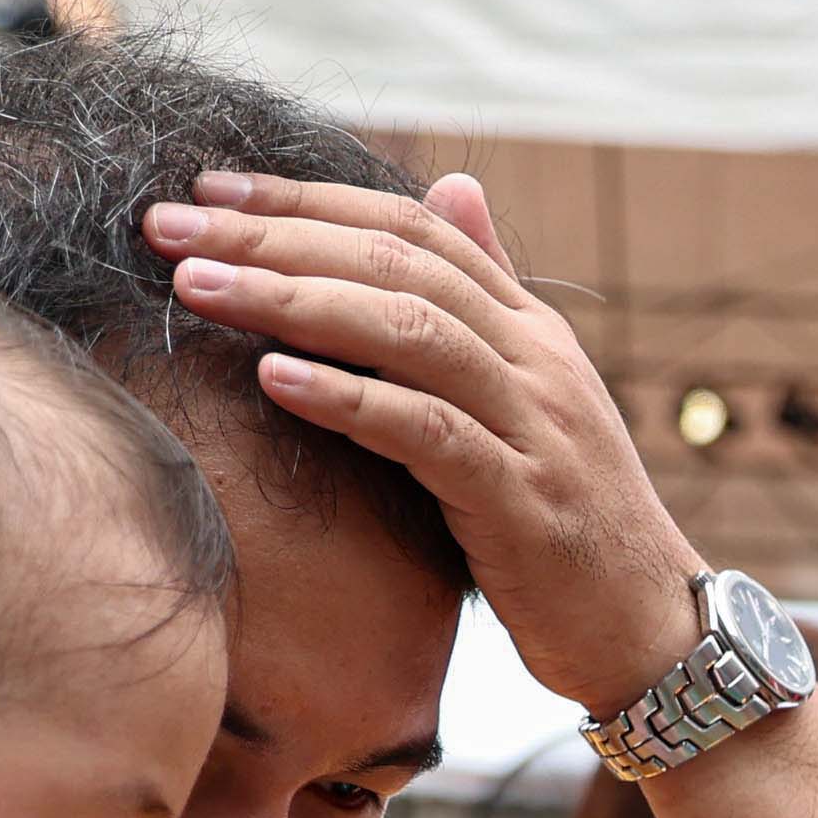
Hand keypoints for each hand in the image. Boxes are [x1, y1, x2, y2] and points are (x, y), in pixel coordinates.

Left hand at [143, 172, 701, 712]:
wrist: (649, 631)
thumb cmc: (569, 522)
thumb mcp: (532, 396)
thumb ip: (489, 296)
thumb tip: (452, 187)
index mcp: (531, 329)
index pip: (414, 228)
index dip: (309, 201)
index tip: (208, 191)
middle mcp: (536, 360)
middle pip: (398, 264)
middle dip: (275, 237)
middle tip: (167, 229)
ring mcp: (534, 427)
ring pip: (408, 333)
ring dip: (293, 301)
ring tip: (196, 290)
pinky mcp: (521, 501)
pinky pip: (426, 432)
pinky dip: (348, 399)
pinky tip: (273, 380)